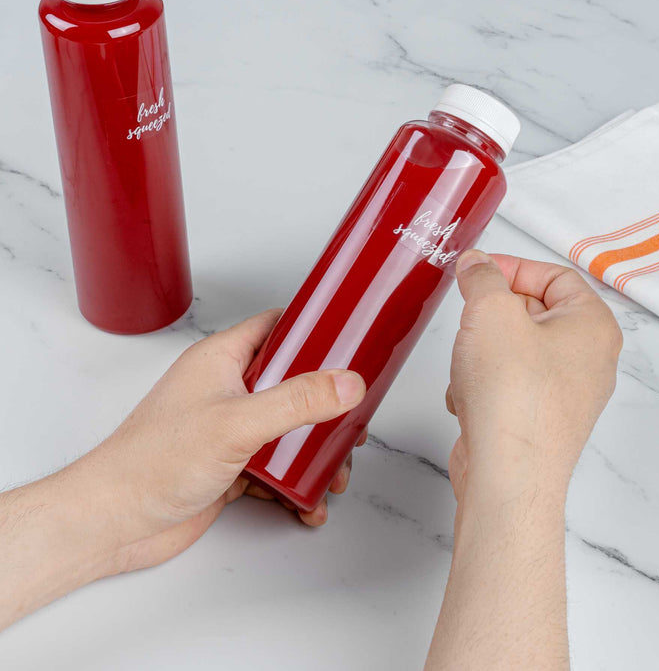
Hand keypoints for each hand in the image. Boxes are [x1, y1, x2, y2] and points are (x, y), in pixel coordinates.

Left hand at [70, 309, 366, 573]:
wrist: (115, 523)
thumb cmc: (153, 462)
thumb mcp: (236, 423)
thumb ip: (296, 401)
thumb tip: (347, 383)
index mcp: (222, 360)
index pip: (276, 327)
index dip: (313, 329)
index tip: (350, 339)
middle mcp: (227, 389)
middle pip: (291, 383)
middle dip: (326, 406)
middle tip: (352, 422)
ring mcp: (229, 429)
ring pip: (287, 430)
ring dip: (314, 452)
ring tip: (335, 475)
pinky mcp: (230, 466)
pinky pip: (274, 468)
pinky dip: (294, 484)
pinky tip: (306, 504)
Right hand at [425, 252, 620, 669]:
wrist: (506, 474)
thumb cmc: (512, 396)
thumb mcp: (490, 311)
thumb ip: (483, 276)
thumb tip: (477, 264)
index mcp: (593, 326)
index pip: (554, 275)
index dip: (512, 268)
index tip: (478, 271)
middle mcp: (588, 361)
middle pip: (533, 313)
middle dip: (491, 316)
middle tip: (469, 320)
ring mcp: (565, 394)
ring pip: (514, 350)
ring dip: (480, 352)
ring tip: (469, 368)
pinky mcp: (539, 420)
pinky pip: (506, 384)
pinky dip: (482, 385)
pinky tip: (470, 399)